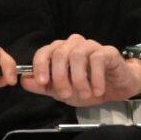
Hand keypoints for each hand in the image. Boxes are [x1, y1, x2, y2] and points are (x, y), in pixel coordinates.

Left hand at [20, 34, 140, 106]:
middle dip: (60, 77)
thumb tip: (24, 80)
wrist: (116, 89)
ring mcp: (89, 46)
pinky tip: (97, 90)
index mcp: (59, 51)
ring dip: (78, 79)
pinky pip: (97, 59)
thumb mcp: (62, 91)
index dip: (40, 66)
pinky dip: (95, 78)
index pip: (44, 52)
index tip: (42, 82)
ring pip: (76, 56)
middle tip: (66, 94)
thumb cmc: (88, 87)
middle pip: (59, 54)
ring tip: (85, 94)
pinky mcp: (106, 51)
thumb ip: (43, 86)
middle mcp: (73, 45)